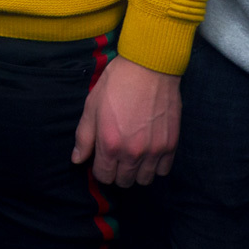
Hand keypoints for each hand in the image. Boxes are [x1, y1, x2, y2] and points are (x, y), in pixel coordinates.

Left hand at [72, 56, 179, 186]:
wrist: (149, 66)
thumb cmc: (117, 83)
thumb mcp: (92, 106)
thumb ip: (84, 137)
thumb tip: (77, 159)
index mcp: (110, 144)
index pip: (103, 176)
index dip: (100, 169)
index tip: (102, 158)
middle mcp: (133, 153)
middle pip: (123, 182)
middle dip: (117, 172)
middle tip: (117, 155)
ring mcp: (154, 150)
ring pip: (144, 180)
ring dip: (137, 171)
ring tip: (133, 155)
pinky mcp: (171, 144)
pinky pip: (163, 170)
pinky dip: (156, 165)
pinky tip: (149, 151)